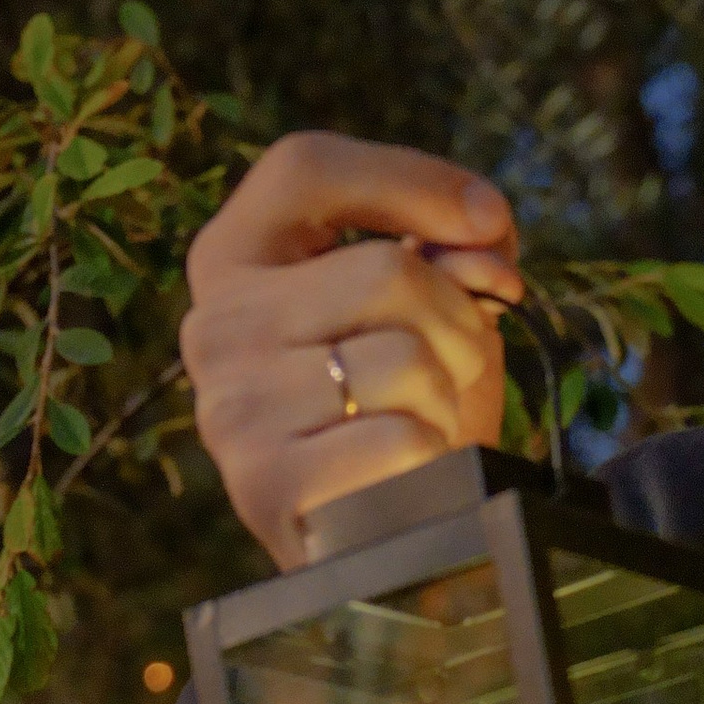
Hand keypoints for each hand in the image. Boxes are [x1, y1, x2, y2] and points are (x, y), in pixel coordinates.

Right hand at [181, 131, 524, 567]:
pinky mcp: (265, 484)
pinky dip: (434, 455)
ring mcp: (231, 407)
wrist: (383, 535)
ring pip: (404, 359)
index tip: (488, 223)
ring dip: (447, 396)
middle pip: (384, 271)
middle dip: (458, 320)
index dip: (414, 181)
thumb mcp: (428, 308)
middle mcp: (214, 324)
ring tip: (426, 422)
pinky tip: (411, 473)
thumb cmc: (402, 405)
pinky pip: (402, 437)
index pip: (306, 168)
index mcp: (234, 259)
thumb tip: (483, 232)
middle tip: (458, 364)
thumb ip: (451, 249)